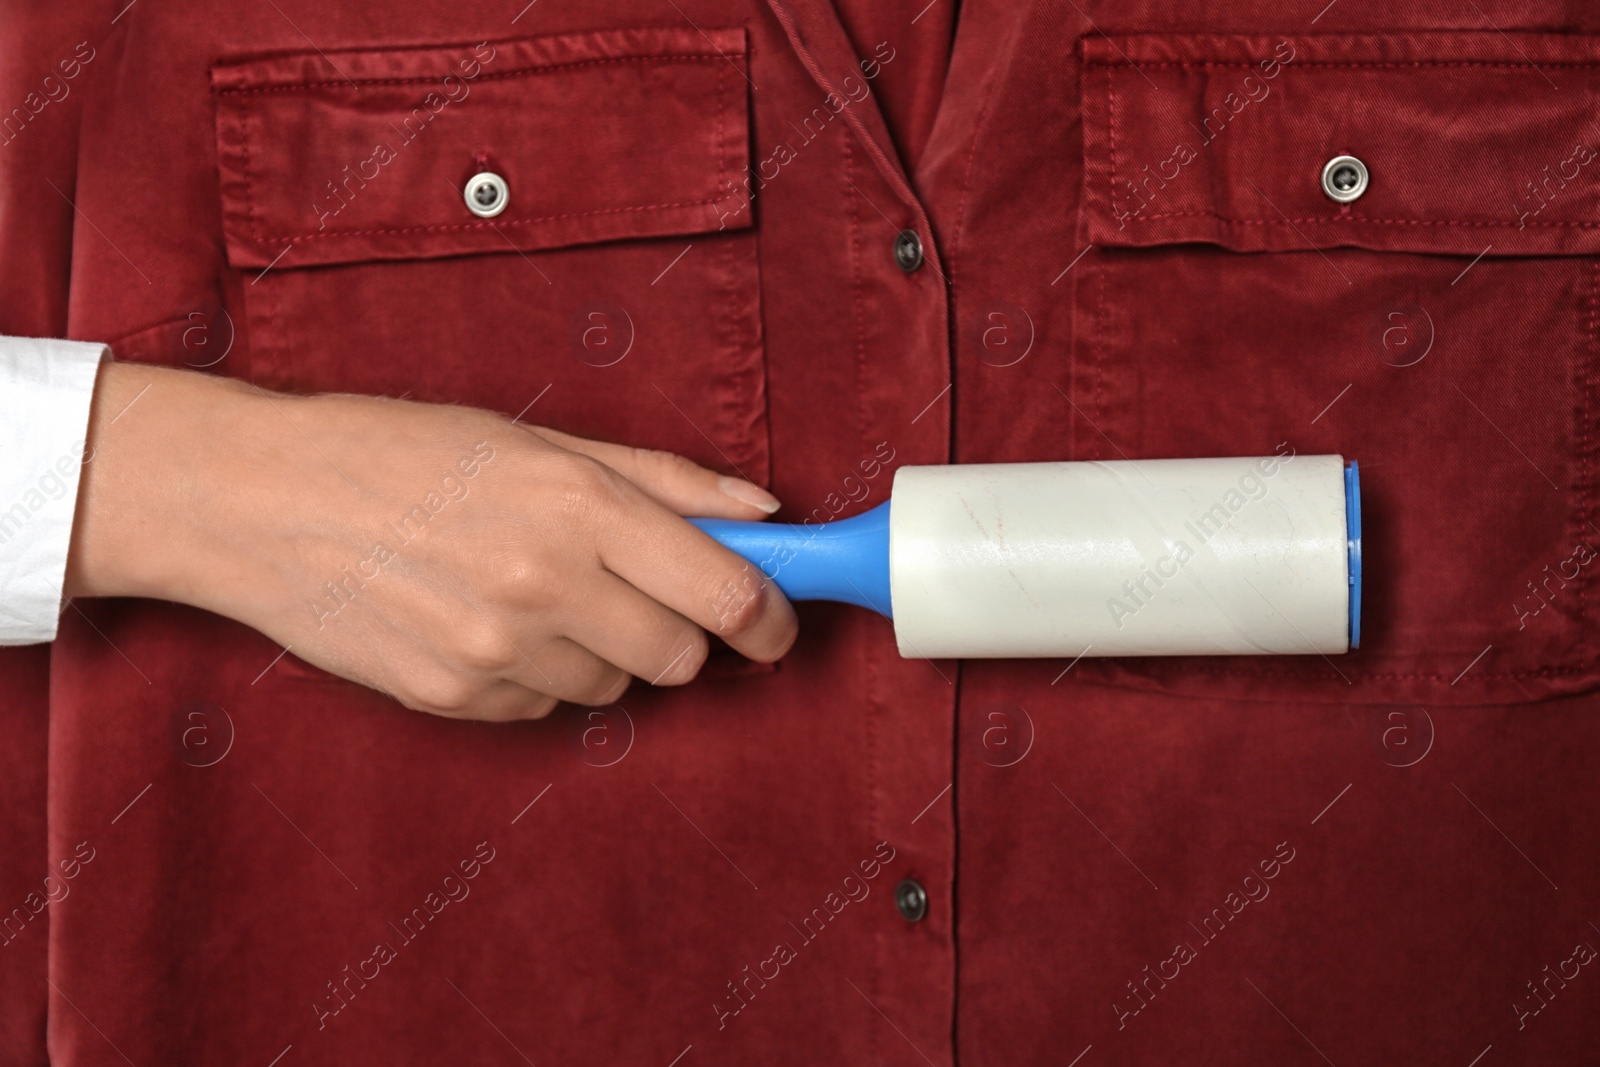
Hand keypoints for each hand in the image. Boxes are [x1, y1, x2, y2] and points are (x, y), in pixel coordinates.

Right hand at [66, 362, 797, 719]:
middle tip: (636, 593)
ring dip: (602, 652)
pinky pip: (545, 707)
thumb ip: (663, 479)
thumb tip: (761, 513)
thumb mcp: (537, 440)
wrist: (262, 500)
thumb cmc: (399, 451)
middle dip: (679, 633)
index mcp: (578, 504)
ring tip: (532, 593)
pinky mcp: (455, 698)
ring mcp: (497, 650)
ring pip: (615, 689)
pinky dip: (537, 675)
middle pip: (682, 658)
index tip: (777, 624)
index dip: (770, 618)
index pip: (726, 594)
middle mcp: (546, 583)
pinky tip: (482, 623)